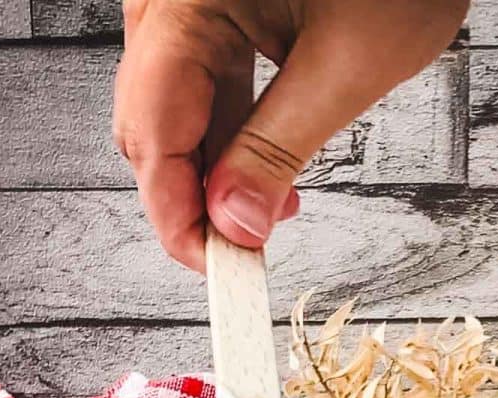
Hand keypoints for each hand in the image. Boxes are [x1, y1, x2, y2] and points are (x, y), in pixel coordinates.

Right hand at [113, 0, 466, 270]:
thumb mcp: (347, 62)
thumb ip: (280, 147)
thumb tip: (235, 224)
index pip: (151, 133)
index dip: (178, 216)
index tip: (218, 271)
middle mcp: (168, 0)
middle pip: (150, 128)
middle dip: (195, 201)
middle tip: (246, 252)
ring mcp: (187, 6)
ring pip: (174, 117)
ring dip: (216, 177)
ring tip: (273, 212)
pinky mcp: (213, 14)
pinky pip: (202, 91)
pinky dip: (231, 141)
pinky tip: (267, 172)